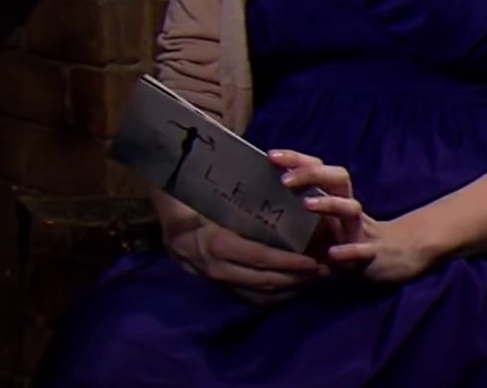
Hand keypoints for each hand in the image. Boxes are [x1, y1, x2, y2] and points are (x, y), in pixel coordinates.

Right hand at [153, 191, 329, 303]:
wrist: (163, 204)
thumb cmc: (195, 190)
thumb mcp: (215, 189)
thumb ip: (247, 195)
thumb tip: (289, 190)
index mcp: (215, 242)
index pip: (260, 259)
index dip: (289, 264)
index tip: (314, 262)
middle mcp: (213, 266)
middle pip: (262, 282)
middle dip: (296, 280)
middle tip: (323, 272)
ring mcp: (211, 278)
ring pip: (256, 295)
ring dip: (287, 291)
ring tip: (312, 281)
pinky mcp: (212, 284)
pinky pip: (246, 297)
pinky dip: (271, 295)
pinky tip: (290, 287)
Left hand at [270, 149, 440, 283]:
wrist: (399, 257)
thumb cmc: (353, 239)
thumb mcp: (329, 224)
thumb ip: (306, 212)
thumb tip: (265, 202)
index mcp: (337, 199)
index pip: (319, 170)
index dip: (297, 160)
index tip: (271, 155)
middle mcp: (349, 210)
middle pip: (338, 179)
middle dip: (312, 174)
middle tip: (284, 179)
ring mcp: (362, 231)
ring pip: (351, 209)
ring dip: (329, 204)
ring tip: (306, 204)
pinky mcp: (374, 255)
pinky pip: (363, 251)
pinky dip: (350, 251)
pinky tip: (333, 254)